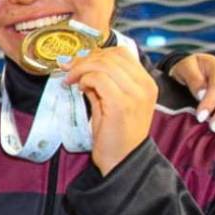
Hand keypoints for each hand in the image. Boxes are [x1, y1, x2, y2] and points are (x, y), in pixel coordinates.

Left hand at [63, 46, 157, 175]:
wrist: (123, 161)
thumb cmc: (116, 135)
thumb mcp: (111, 102)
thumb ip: (102, 83)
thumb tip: (82, 67)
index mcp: (146, 83)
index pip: (121, 53)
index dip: (96, 53)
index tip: (77, 62)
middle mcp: (144, 86)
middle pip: (111, 56)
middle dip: (85, 59)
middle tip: (68, 70)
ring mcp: (134, 94)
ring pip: (103, 64)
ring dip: (81, 68)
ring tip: (71, 81)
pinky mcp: (121, 104)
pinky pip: (98, 79)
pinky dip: (85, 79)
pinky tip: (80, 89)